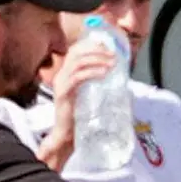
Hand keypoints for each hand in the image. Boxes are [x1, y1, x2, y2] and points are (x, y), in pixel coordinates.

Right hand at [40, 40, 115, 170]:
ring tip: (112, 63)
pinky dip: (92, 72)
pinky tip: (104, 73)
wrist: (67, 136)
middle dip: (97, 50)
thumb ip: (98, 84)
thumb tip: (119, 77)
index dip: (91, 45)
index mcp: (67, 73)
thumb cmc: (81, 117)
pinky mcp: (62, 93)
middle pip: (77, 53)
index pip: (76, 51)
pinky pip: (77, 77)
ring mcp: (61, 83)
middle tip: (114, 55)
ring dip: (97, 59)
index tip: (108, 47)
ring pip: (78, 62)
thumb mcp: (91, 96)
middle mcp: (61, 75)